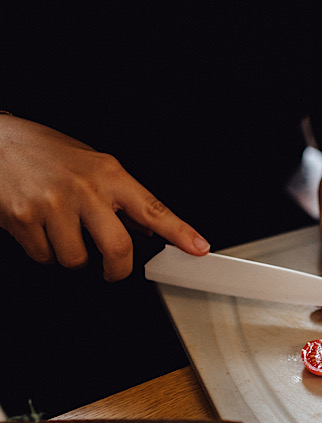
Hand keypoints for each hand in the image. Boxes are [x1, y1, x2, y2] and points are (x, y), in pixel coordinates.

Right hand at [0, 113, 209, 279]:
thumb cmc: (42, 152)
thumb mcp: (90, 163)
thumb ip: (118, 196)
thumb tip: (146, 228)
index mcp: (107, 173)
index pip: (152, 207)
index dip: (178, 232)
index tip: (197, 248)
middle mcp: (83, 188)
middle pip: (117, 249)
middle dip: (117, 270)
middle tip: (113, 270)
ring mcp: (52, 205)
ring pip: (76, 259)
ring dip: (70, 255)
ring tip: (58, 229)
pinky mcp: (23, 218)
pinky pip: (44, 256)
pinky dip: (42, 250)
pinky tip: (36, 227)